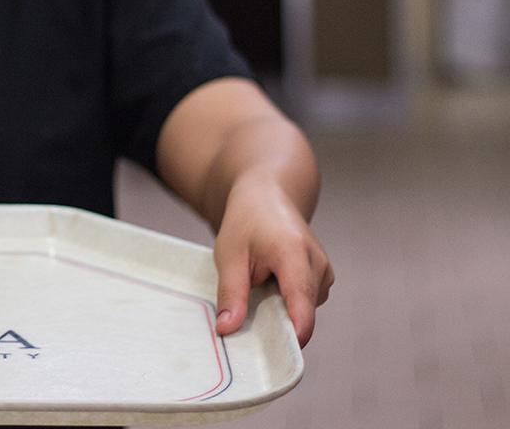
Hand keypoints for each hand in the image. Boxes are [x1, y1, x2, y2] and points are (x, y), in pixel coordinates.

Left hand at [212, 177, 333, 346]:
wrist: (267, 196)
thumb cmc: (246, 221)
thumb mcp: (229, 255)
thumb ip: (230, 293)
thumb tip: (227, 329)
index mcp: (294, 254)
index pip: (301, 304)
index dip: (293, 334)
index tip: (277, 355)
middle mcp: (318, 264)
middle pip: (302, 313)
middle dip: (276, 322)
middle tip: (247, 313)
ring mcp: (325, 272)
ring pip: (303, 310)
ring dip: (280, 309)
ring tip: (258, 284)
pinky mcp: (323, 278)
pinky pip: (305, 303)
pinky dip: (287, 302)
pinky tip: (270, 284)